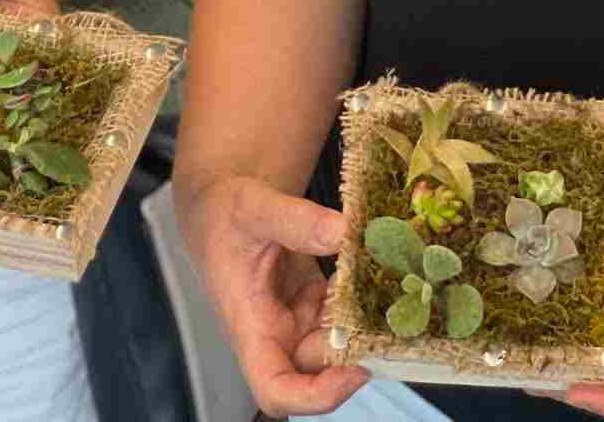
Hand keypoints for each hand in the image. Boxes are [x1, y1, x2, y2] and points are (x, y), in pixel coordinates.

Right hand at [177, 174, 369, 416]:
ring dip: (363, 316)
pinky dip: (361, 293)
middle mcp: (275, 331)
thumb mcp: (253, 208)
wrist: (220, 207)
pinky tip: (368, 262)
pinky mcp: (312, 299)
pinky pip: (344, 309)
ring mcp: (296, 317)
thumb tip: (342, 231)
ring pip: (338, 338)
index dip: (316, 395)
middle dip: (355, 342)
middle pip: (320, 366)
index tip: (354, 371)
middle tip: (383, 305)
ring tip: (378, 275)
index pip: (277, 389)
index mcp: (251, 325)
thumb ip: (295, 221)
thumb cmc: (223, 215)